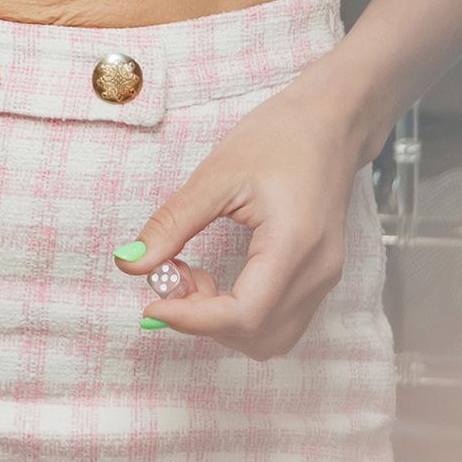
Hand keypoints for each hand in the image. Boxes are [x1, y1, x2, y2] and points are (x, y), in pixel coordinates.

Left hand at [113, 77, 367, 359]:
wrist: (331, 123)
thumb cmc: (279, 137)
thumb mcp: (217, 175)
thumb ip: (173, 223)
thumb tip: (130, 264)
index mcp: (294, 245)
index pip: (243, 315)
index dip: (191, 320)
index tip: (151, 304)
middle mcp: (317, 273)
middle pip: (256, 336)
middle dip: (204, 320)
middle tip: (172, 276)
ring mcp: (324, 279)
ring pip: (270, 338)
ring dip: (222, 322)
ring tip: (194, 275)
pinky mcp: (320, 277)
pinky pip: (280, 321)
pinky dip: (242, 314)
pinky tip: (219, 279)